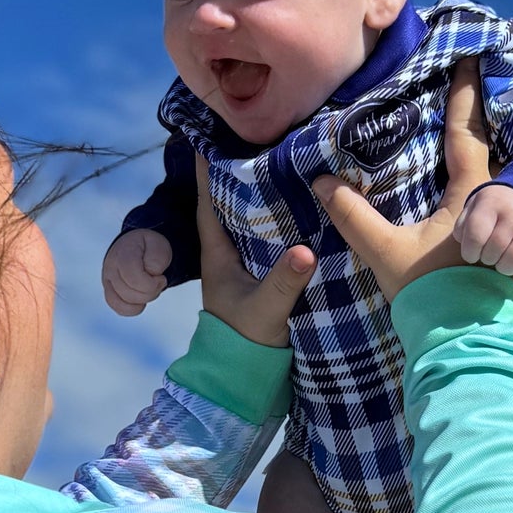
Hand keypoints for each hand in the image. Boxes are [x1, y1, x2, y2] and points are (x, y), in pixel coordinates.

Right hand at [102, 229, 172, 315]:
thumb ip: (156, 259)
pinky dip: (134, 308)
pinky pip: (119, 309)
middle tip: (158, 281)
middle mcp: (110, 267)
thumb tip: (150, 275)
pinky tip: (142, 300)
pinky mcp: (109, 291)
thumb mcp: (159, 245)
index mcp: (122, 253)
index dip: (152, 284)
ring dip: (143, 299)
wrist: (138, 246)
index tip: (161, 278)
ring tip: (149, 288)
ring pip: (124, 303)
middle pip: (130, 293)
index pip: (133, 278)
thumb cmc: (148, 246)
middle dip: (151, 292)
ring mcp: (107, 281)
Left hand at [195, 155, 315, 346]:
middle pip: (230, 203)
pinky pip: (265, 234)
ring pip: (247, 218)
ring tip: (278, 160)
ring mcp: (243, 262)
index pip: (208, 204)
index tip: (210, 138)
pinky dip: (276, 217)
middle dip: (239, 172)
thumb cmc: (245, 339)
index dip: (207, 172)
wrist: (245, 374)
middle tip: (256, 139)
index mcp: (217, 254)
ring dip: (258, 193)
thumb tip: (305, 252)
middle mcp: (227, 252)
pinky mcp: (261, 272)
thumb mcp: (266, 310)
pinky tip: (295, 203)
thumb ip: (284, 282)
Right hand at [312, 58, 512, 302]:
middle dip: (486, 119)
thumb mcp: (386, 252)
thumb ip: (353, 216)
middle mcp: (496, 205)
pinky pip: (503, 205)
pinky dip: (495, 188)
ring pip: (503, 178)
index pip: (467, 133)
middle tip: (482, 87)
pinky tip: (485, 189)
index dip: (465, 95)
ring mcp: (508, 228)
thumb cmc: (432, 295)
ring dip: (493, 155)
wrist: (469, 341)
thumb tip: (322, 182)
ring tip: (485, 132)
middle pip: (494, 150)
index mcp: (471, 196)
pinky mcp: (511, 251)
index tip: (470, 60)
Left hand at [453, 184, 512, 281]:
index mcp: (492, 202)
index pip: (476, 235)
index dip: (470, 251)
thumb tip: (464, 243)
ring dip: (504, 268)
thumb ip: (463, 225)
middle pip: (496, 248)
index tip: (471, 254)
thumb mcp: (473, 207)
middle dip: (487, 259)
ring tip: (501, 262)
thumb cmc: (493, 210)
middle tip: (488, 256)